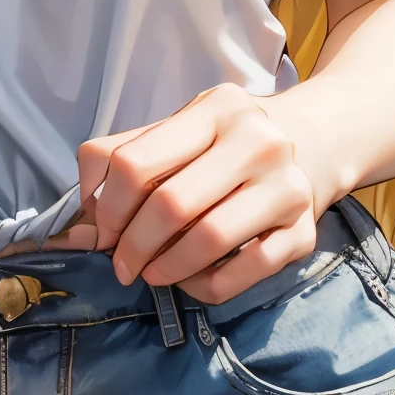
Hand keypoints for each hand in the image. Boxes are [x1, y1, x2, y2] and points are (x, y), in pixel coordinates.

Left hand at [57, 84, 319, 303]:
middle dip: (132, 245)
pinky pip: (244, 273)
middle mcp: (256, 142)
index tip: (103, 231)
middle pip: (171, 204)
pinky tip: (192, 280)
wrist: (317, 141)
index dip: (108, 206)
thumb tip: (77, 223)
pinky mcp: (305, 233)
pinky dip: (207, 286)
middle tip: (122, 265)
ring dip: (167, 268)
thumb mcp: (181, 128)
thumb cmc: (230, 140)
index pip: (137, 161)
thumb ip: (125, 158)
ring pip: (209, 240)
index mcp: (215, 109)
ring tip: (152, 274)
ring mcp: (287, 187)